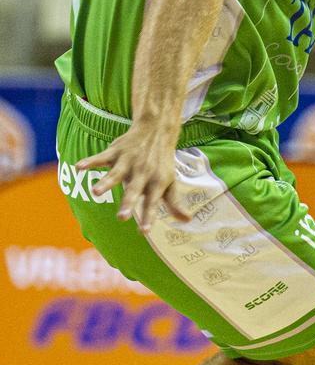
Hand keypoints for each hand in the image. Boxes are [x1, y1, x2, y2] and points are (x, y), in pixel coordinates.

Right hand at [76, 126, 190, 231]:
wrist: (157, 132)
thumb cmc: (162, 163)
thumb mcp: (170, 182)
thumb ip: (174, 203)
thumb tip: (186, 221)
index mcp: (156, 183)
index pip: (153, 203)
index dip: (149, 217)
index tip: (144, 232)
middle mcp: (142, 173)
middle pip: (134, 190)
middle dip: (128, 203)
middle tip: (121, 218)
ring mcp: (128, 162)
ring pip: (115, 174)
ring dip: (106, 182)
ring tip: (95, 192)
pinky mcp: (116, 152)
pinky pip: (101, 157)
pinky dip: (90, 161)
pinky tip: (79, 167)